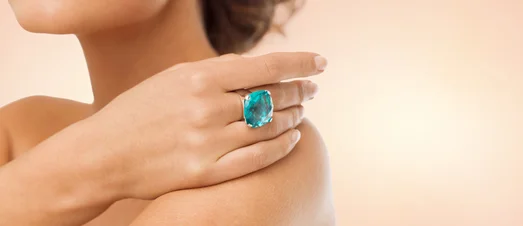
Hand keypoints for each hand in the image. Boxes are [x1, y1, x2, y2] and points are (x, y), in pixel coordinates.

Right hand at [82, 52, 325, 199]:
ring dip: (294, 118)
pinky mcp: (205, 172)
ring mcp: (207, 143)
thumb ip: (213, 70)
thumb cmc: (139, 111)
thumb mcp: (171, 78)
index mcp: (199, 78)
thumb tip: (252, 65)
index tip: (320, 63)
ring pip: (269, 128)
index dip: (300, 63)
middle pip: (273, 97)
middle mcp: (206, 109)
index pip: (266, 66)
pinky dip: (281, 147)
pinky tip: (292, 139)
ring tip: (302, 112)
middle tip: (312, 90)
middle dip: (300, 91)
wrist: (102, 154)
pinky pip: (257, 159)